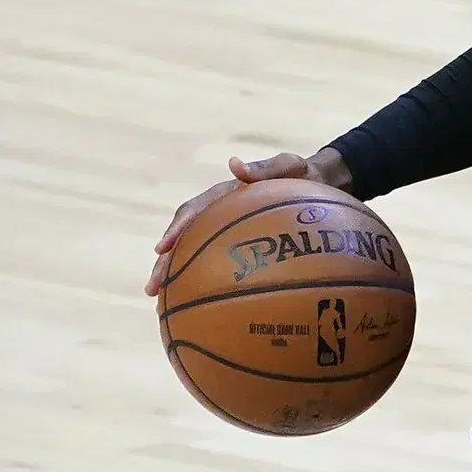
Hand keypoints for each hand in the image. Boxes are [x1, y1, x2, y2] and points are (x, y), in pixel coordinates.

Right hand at [146, 150, 344, 295]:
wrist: (319, 183)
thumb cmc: (300, 174)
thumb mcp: (288, 166)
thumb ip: (264, 167)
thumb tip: (234, 165)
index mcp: (222, 195)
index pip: (192, 212)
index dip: (175, 230)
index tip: (161, 248)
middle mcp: (218, 214)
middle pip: (185, 240)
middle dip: (166, 264)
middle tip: (152, 289)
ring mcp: (227, 231)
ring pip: (196, 256)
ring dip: (178, 278)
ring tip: (163, 304)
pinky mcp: (241, 246)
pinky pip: (221, 265)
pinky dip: (210, 283)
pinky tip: (204, 307)